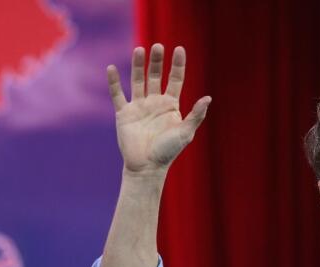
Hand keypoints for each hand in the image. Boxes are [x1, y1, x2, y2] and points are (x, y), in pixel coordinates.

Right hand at [107, 44, 210, 175]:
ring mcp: (139, 107)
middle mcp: (154, 102)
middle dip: (157, 61)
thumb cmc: (167, 152)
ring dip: (138, 65)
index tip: (179, 49)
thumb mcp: (185, 133)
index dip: (177, 64)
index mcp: (170, 105)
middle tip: (158, 46)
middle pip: (156, 76)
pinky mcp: (124, 114)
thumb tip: (208, 98)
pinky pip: (117, 95)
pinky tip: (111, 69)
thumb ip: (196, 115)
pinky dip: (113, 82)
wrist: (146, 167)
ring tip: (139, 49)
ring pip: (138, 80)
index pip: (175, 79)